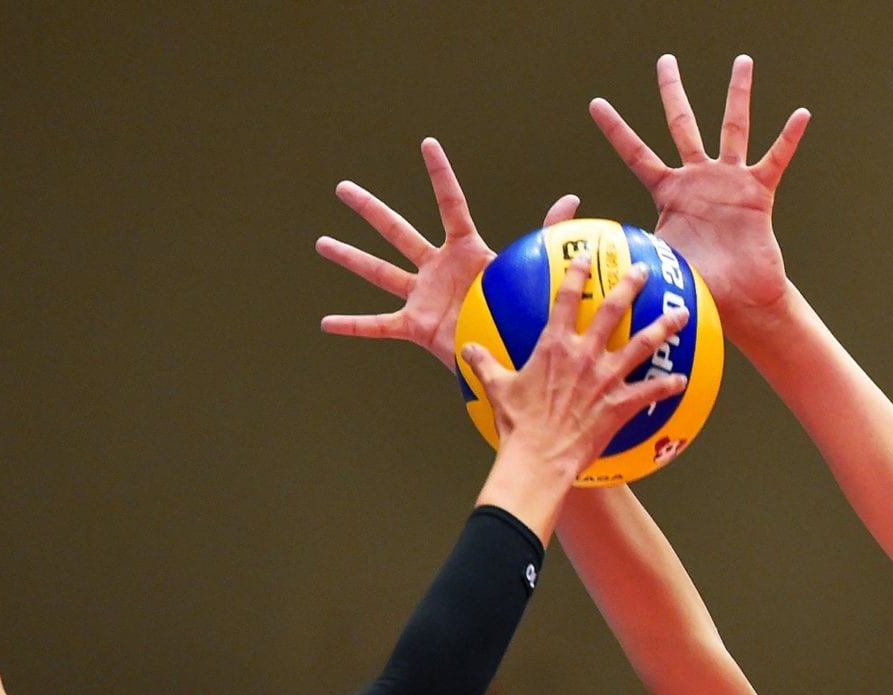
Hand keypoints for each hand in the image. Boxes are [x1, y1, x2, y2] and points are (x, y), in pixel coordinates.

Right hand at [319, 137, 578, 368]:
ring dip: (350, 258)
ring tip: (321, 243)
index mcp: (466, 251)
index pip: (450, 205)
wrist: (513, 352)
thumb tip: (571, 199)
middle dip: (371, 211)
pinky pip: (378, 325)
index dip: (440, 175)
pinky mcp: (414, 326)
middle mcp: (437, 268)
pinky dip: (354, 325)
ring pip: (379, 272)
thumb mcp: (532, 269)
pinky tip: (326, 323)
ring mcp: (422, 295)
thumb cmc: (521, 309)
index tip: (428, 144)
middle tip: (342, 188)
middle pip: (397, 232)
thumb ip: (548, 233)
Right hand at [462, 257, 689, 477]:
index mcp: (553, 346)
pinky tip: (683, 380)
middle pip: (612, 311)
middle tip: (645, 269)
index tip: (586, 254)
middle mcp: (583, 355)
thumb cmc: (517, 424)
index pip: (566, 299)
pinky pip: (650, 391)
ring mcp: (605, 379)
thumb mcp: (496, 389)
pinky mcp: (619, 405)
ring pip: (641, 344)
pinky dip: (668, 385)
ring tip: (681, 313)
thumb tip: (466, 349)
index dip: (576, 272)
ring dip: (664, 327)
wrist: (538, 459)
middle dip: (630, 285)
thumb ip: (484, 364)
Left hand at [590, 54, 809, 329]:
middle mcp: (698, 179)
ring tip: (742, 61)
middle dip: (672, 91)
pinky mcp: (757, 193)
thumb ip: (636, 252)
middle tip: (665, 60)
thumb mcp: (660, 262)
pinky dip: (787, 139)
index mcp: (669, 193)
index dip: (616, 129)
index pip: (636, 154)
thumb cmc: (699, 286)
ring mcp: (729, 182)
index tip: (595, 103)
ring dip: (737, 95)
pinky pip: (775, 160)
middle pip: (682, 125)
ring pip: (733, 128)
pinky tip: (799, 115)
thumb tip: (601, 261)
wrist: (738, 300)